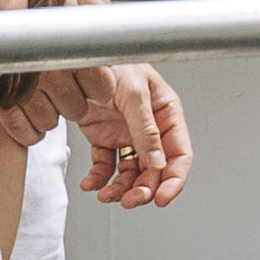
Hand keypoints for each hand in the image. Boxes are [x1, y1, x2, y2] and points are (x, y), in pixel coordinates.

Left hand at [70, 58, 187, 209]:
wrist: (79, 58)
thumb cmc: (115, 62)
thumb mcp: (134, 93)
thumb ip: (146, 128)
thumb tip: (158, 161)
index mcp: (166, 114)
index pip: (179, 154)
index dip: (174, 180)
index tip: (162, 198)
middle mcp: (150, 128)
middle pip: (155, 171)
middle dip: (143, 189)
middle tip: (129, 200)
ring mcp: (128, 135)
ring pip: (130, 174)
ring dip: (120, 189)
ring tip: (107, 195)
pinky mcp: (105, 139)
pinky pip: (105, 166)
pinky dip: (98, 178)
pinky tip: (91, 184)